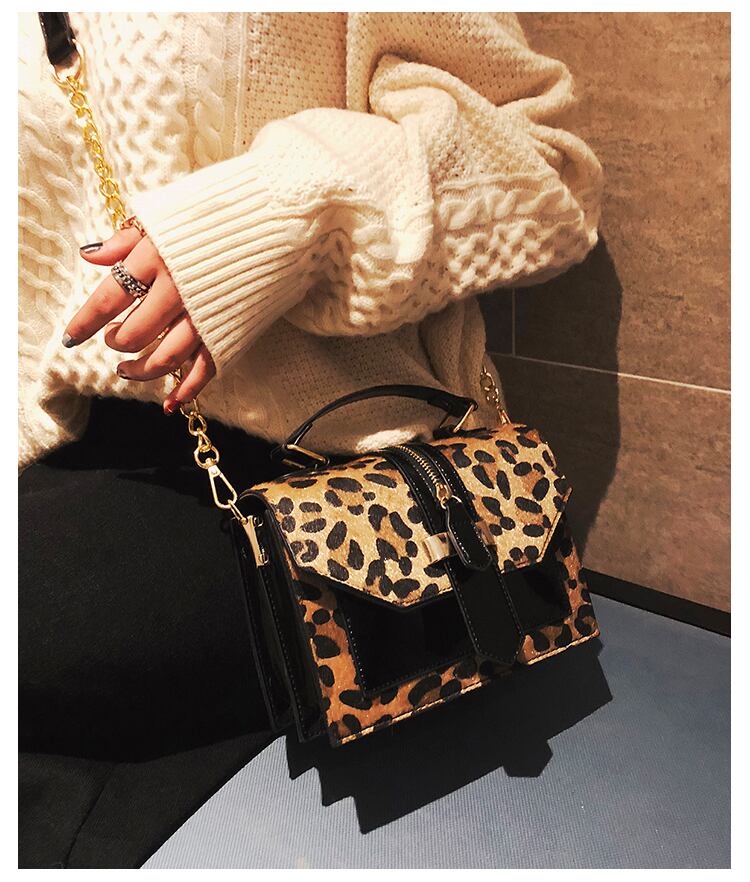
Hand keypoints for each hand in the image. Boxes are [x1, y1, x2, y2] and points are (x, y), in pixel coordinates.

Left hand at [63, 226, 215, 413]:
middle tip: (112, 340)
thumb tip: (91, 256)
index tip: (71, 338)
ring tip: (129, 370)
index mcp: (156, 259)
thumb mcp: (166, 216)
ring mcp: (204, 316)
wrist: (276, 222)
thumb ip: (127, 240)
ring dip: (141, 371)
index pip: (108, 299)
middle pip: (134, 334)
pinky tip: (170, 402)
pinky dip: (186, 391)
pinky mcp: (228, 332)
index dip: (85, 322)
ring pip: (164, 359)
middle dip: (117, 343)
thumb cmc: (216, 216)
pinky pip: (203, 371)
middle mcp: (177, 291)